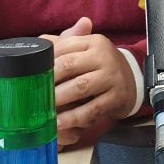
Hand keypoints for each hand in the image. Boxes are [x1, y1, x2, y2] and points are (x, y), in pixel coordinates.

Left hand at [41, 17, 137, 148]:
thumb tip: (39, 40)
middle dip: (49, 79)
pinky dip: (74, 117)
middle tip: (31, 91)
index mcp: (93, 42)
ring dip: (59, 98)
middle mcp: (104, 56)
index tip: (30, 72)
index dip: (46, 60)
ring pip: (80, 87)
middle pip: (70, 65)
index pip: (64, 46)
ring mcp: (112, 77)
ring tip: (42, 108)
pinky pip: (92, 109)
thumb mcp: (86, 51)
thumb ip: (63, 44)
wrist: (132, 81)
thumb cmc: (101, 66)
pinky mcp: (117, 97)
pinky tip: (59, 123)